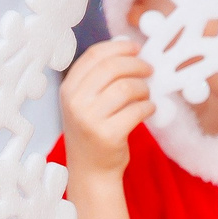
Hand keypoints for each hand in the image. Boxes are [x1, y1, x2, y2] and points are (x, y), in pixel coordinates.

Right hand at [59, 37, 153, 187]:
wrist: (90, 171)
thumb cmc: (93, 131)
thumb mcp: (84, 102)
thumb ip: (98, 78)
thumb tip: (129, 47)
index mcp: (68, 89)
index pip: (95, 55)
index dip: (119, 47)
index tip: (136, 48)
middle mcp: (75, 102)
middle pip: (112, 68)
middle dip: (137, 65)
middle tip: (150, 70)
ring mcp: (90, 120)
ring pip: (127, 88)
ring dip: (144, 88)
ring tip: (146, 95)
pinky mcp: (108, 135)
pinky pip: (138, 110)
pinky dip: (149, 107)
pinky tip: (148, 110)